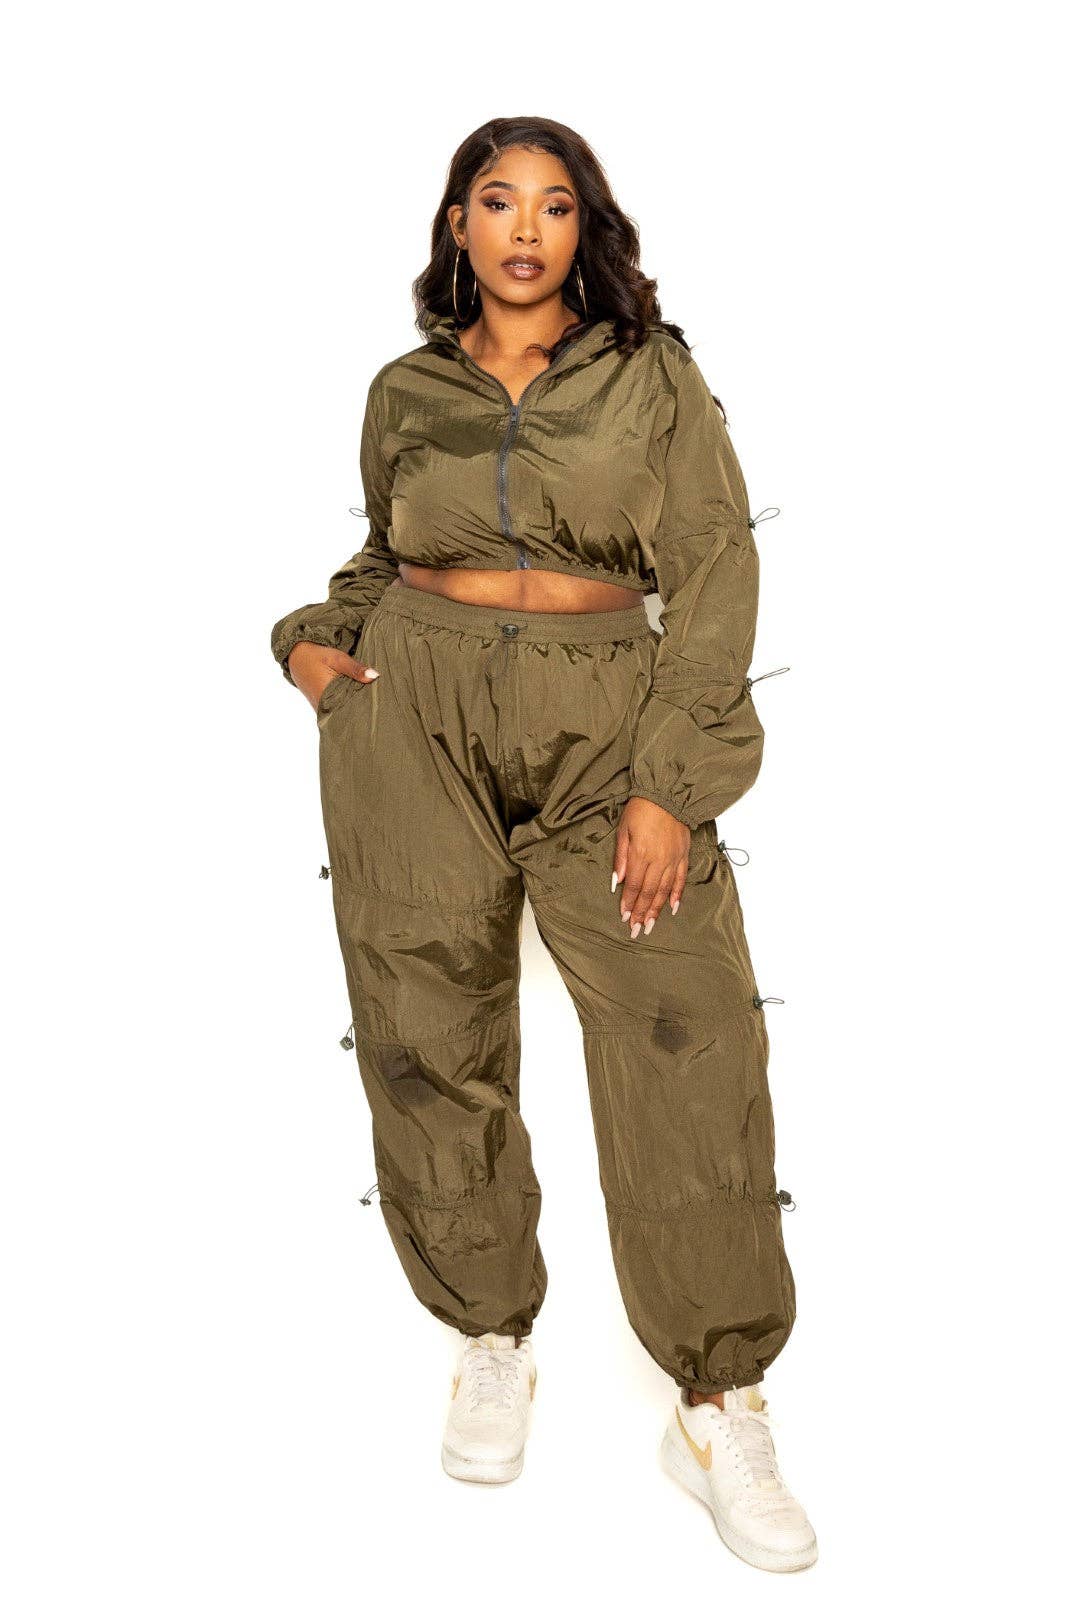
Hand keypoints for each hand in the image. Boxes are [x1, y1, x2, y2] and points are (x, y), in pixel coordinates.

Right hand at [287, 641, 379, 710]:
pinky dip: (346, 704)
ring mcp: (321, 706)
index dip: (364, 713)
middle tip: (380, 710)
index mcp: (327, 698)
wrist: (296, 654)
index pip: (349, 713)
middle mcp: (323, 706)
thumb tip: (375, 676)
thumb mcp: (337, 658)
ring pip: (341, 712)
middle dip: (361, 712)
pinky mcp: (321, 703)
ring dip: (353, 708)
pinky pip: (336, 708)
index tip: (380, 711)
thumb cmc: (316, 656)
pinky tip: (358, 702)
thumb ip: (355, 669)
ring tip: (372, 708)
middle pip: (346, 714)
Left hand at [612, 796, 689, 936]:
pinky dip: (676, 895)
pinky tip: (672, 908)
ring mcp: (672, 859)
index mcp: (640, 854)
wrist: (668, 794)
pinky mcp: (683, 855)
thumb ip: (621, 858)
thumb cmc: (641, 810)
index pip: (633, 885)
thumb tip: (617, 882)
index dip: (628, 903)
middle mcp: (658, 860)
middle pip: (648, 892)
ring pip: (664, 890)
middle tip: (637, 931)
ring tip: (651, 925)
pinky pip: (680, 879)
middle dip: (641, 913)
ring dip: (656, 910)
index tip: (625, 918)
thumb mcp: (623, 830)